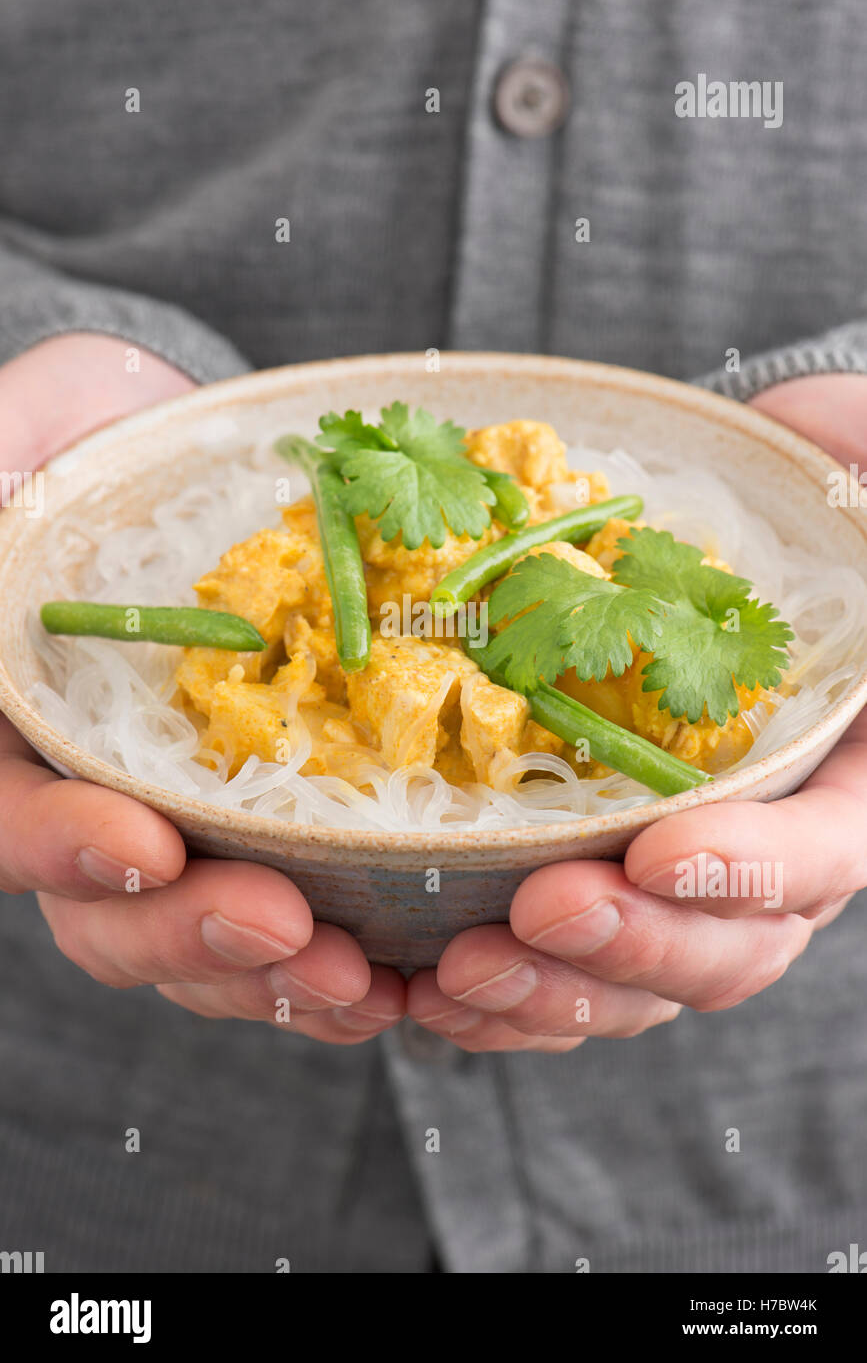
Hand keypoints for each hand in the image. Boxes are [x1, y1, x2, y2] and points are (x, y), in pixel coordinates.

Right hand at [1, 334, 404, 1041]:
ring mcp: (180, 820)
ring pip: (205, 944)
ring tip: (362, 980)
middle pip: (106, 916)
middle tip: (286, 929)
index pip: (4, 817)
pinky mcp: (274, 820)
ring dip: (280, 979)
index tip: (145, 843)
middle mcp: (82, 796)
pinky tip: (405, 970)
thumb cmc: (69, 447)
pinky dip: (344, 956)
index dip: (60, 847)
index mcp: (9, 734)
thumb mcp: (6, 451)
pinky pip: (298, 918)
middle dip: (193, 935)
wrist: (171, 452)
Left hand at [408, 372, 866, 1051]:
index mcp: (848, 775)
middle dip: (629, 944)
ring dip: (547, 990)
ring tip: (457, 975)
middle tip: (539, 912)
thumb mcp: (866, 487)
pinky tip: (427, 983)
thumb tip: (850, 465)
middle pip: (725, 946)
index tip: (664, 850)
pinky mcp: (597, 855)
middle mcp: (776, 840)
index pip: (828, 850)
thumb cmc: (829, 494)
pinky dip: (501, 984)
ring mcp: (685, 863)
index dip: (755, 870)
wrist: (763, 503)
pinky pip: (560, 955)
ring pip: (636, 974)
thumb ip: (859, 497)